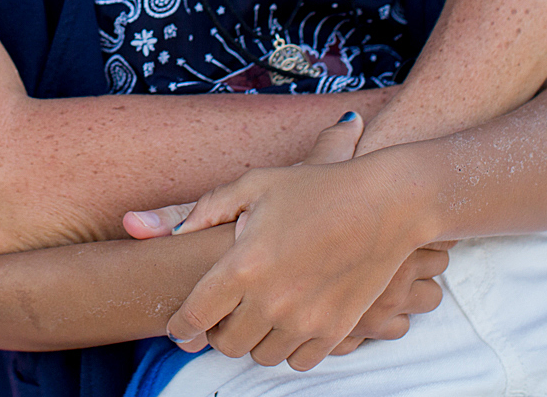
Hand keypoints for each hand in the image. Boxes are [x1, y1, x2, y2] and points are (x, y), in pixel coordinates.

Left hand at [129, 114, 435, 370]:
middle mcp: (271, 299)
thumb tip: (161, 229)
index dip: (180, 326)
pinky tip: (288, 321)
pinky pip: (298, 361)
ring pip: (260, 356)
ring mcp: (305, 319)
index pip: (194, 316)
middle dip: (216, 333)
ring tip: (257, 313)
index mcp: (244, 264)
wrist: (386, 204)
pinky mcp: (336, 331)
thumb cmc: (317, 187)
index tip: (179, 327)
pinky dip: (287, 347)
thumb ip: (205, 209)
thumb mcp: (254, 185)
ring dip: (253, 340)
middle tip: (222, 314)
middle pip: (224, 344)